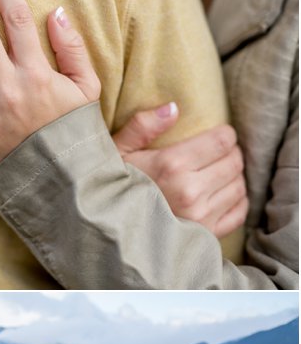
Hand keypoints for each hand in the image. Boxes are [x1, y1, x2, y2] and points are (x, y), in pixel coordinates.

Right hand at [112, 104, 247, 236]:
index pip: (223, 140)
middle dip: (229, 154)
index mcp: (171, 165)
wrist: (104, 230)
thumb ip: (141, 127)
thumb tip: (173, 107)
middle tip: (214, 155)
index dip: (223, 135)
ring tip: (214, 175)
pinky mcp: (205, 235)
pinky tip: (218, 196)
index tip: (214, 136)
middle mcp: (190, 190)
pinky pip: (238, 213)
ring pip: (239, 186)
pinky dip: (235, 202)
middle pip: (234, 162)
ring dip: (231, 178)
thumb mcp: (115, 152)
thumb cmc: (108, 188)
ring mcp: (200, 216)